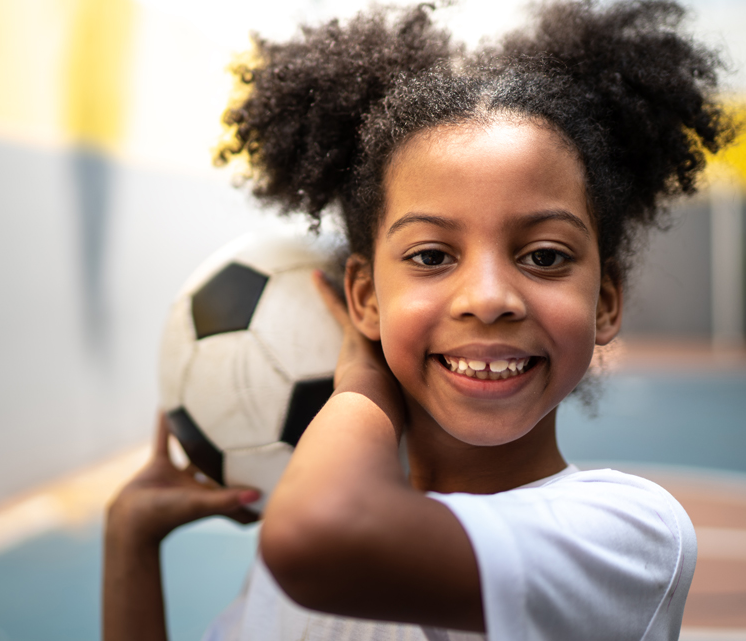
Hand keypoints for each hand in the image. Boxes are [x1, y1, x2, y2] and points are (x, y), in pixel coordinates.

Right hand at [107, 414, 259, 547]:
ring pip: (193, 451)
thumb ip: (227, 500)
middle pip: (220, 467)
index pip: (238, 490)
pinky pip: (165, 440)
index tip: (274, 468)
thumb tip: (260, 494)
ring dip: (200, 435)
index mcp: (212, 497)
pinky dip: (166, 424)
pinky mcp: (159, 466)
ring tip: (212, 413)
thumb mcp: (199, 505)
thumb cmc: (166, 517)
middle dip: (232, 454)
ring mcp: (179, 476)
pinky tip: (169, 404)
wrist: (129, 520)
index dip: (255, 482)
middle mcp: (199, 486)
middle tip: (249, 431)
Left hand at [312, 268, 405, 436]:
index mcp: (398, 362)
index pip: (401, 337)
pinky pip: (337, 306)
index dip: (403, 324)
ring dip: (361, 285)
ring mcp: (371, 335)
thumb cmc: (389, 414)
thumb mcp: (401, 418)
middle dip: (384, 296)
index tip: (407, 309)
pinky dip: (326, 292)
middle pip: (385, 316)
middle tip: (382, 274)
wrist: (375, 405)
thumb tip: (431, 482)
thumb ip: (409, 431)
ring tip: (357, 263)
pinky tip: (315, 276)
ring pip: (365, 304)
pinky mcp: (350, 333)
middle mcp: (389, 344)